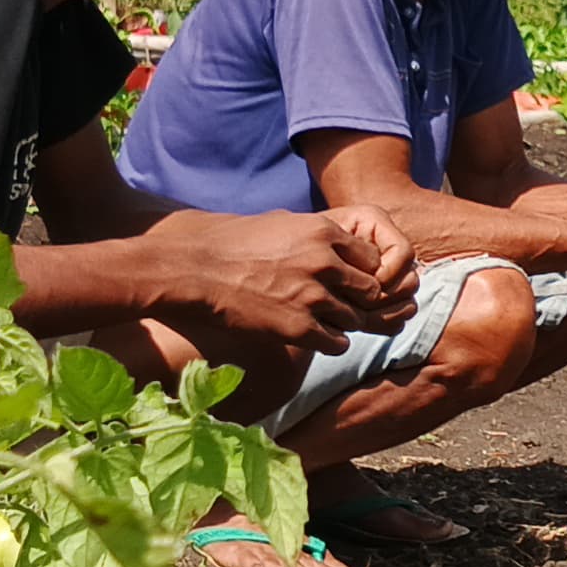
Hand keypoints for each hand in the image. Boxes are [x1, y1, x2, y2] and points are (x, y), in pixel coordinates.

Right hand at [157, 207, 421, 359]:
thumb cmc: (231, 243)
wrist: (193, 269)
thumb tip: (340, 242)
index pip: (372, 259)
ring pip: (356, 319)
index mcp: (324, 232)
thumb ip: (317, 235)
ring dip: (341, 323)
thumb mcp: (281, 223)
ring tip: (318, 320)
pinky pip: (337, 343)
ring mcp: (313, 297)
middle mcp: (325, 263)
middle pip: (370, 290)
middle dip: (357, 300)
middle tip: (338, 305)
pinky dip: (329, 342)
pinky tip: (310, 335)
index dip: (361, 273)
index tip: (347, 281)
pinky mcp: (298, 328)